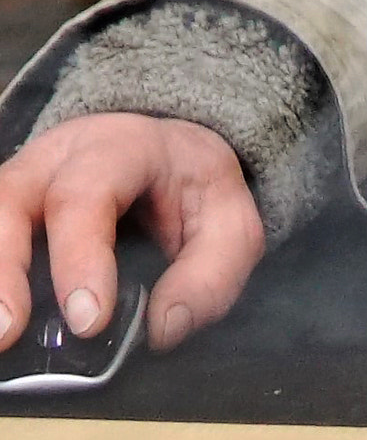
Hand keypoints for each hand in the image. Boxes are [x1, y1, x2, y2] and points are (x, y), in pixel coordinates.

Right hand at [0, 114, 264, 353]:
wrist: (168, 154)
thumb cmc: (192, 188)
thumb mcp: (228, 220)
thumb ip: (211, 273)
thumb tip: (164, 328)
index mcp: (122, 150)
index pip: (87, 194)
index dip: (80, 257)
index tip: (89, 320)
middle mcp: (58, 160)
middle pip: (11, 198)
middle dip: (6, 269)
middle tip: (9, 331)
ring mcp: (22, 183)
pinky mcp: (6, 215)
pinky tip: (2, 316)